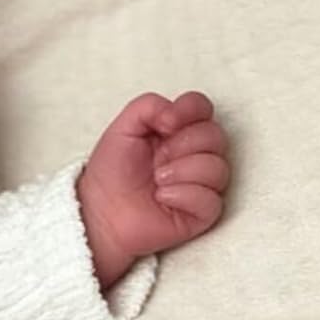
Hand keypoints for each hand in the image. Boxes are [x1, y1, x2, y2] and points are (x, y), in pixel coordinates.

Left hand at [76, 91, 231, 287]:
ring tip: (157, 180)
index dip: (191, 110)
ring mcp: (200, 183)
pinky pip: (211, 200)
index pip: (202, 108)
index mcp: (177, 131)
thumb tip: (176, 114)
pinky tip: (162, 198)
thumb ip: (149, 106)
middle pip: (216, 136)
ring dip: (182, 171)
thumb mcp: (122, 127)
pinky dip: (183, 195)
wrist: (101, 210)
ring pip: (218, 168)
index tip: (166, 123)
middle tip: (157, 159)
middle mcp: (193, 154)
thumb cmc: (111, 172)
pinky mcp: (201, 213)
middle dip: (183, 145)